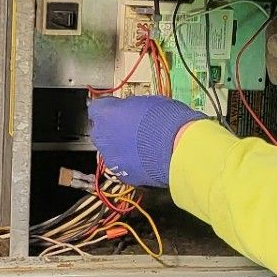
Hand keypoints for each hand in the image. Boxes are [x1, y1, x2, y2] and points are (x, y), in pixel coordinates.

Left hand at [88, 94, 204, 187]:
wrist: (179, 149)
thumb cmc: (167, 119)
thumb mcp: (148, 101)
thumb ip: (131, 107)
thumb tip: (131, 110)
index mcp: (106, 114)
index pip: (96, 108)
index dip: (109, 108)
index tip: (118, 108)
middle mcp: (103, 136)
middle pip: (100, 131)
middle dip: (111, 129)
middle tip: (130, 127)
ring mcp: (111, 158)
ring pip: (110, 151)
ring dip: (121, 147)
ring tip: (141, 146)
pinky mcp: (123, 176)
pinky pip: (123, 166)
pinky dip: (130, 163)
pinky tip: (146, 159)